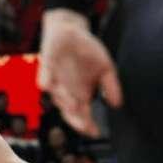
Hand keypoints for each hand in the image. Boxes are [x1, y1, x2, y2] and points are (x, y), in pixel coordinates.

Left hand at [38, 9, 122, 137]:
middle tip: (83, 125)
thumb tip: (118, 104)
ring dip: (65, 101)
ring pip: (57, 97)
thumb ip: (110, 86)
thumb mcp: (105, 67)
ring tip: (74, 106)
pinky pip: (44, 78)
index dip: (88, 126)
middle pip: (68, 112)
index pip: (82, 115)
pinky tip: (48, 86)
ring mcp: (55, 81)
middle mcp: (66, 92)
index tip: (95, 132)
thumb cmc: (86, 51)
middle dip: (75, 119)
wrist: (71, 30)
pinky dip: (46, 81)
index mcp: (80, 94)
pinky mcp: (46, 67)